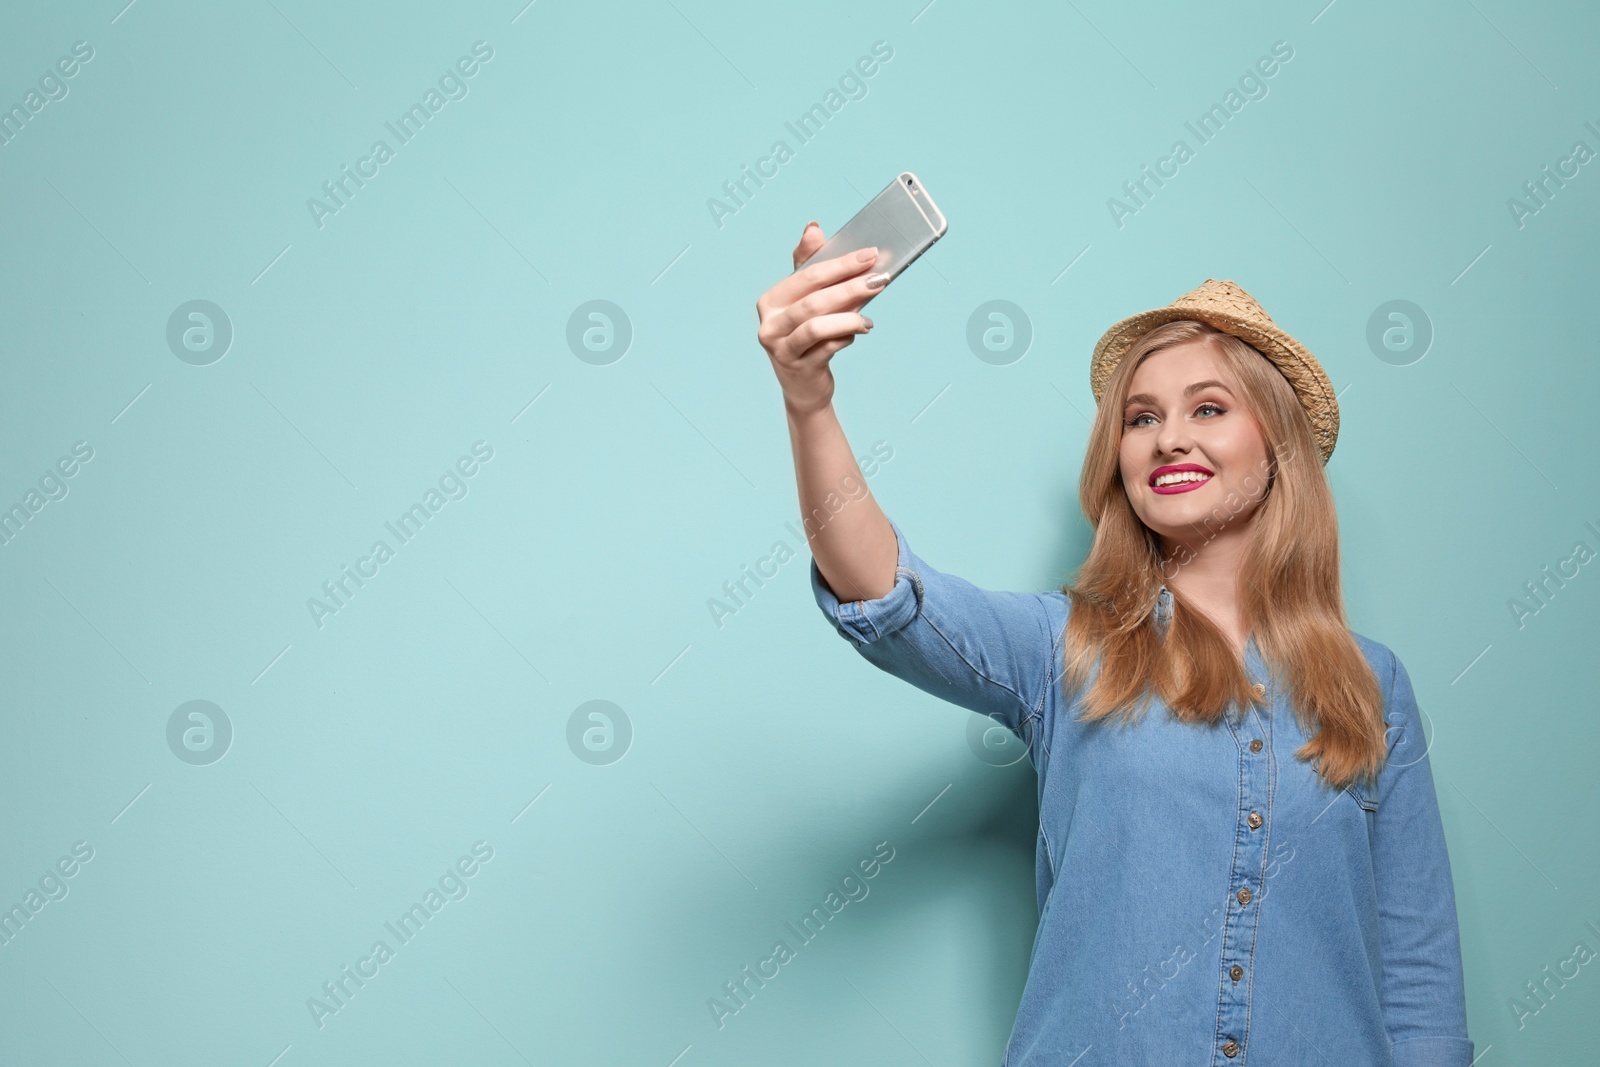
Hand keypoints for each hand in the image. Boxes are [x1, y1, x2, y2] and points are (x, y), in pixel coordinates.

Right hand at [756, 221, 884, 417]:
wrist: (803, 386)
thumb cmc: (807, 335)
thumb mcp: (806, 300)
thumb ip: (809, 266)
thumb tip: (813, 228)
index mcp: (770, 301)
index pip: (807, 275)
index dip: (840, 264)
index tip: (870, 254)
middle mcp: (769, 324)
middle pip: (814, 300)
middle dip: (850, 287)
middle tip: (879, 279)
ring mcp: (781, 348)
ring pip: (818, 325)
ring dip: (850, 318)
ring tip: (869, 318)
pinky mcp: (798, 368)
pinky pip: (827, 347)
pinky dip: (846, 338)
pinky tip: (858, 333)